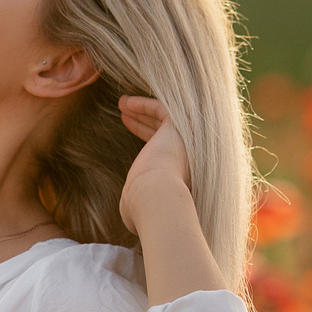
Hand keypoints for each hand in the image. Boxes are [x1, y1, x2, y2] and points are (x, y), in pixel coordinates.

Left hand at [117, 95, 192, 232]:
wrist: (157, 198)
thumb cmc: (143, 207)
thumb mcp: (139, 202)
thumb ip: (141, 196)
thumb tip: (133, 202)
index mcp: (182, 173)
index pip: (165, 147)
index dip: (146, 133)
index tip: (128, 124)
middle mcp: (190, 156)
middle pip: (166, 131)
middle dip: (144, 119)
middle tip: (125, 112)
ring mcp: (189, 141)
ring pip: (165, 118)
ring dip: (143, 110)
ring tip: (121, 104)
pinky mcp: (182, 127)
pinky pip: (163, 108)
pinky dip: (144, 104)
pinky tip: (125, 104)